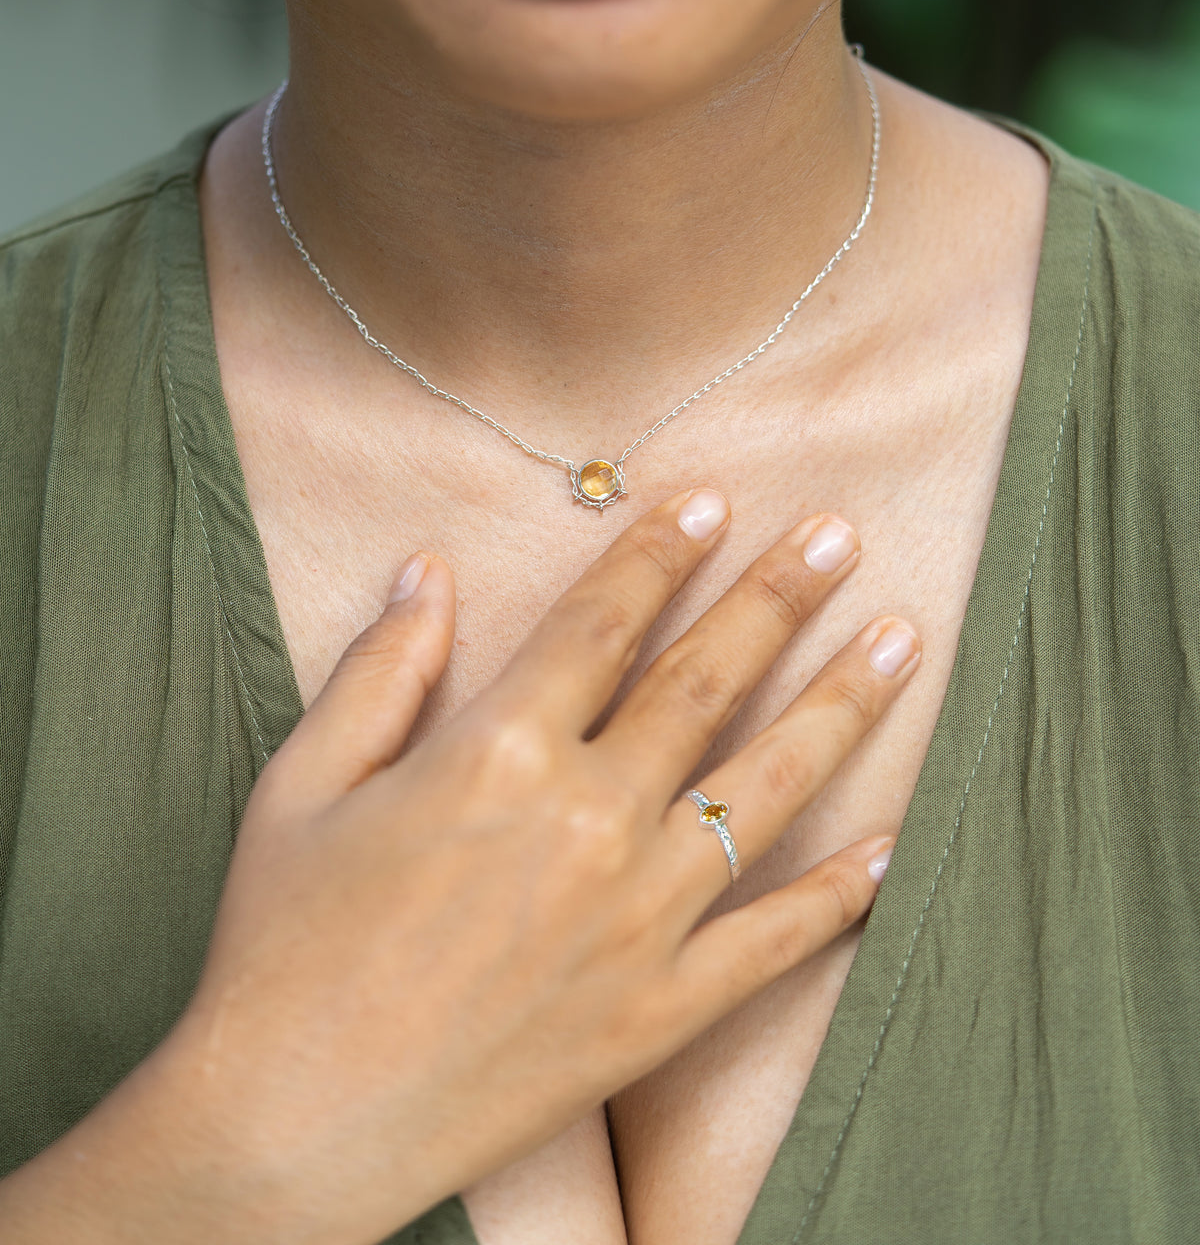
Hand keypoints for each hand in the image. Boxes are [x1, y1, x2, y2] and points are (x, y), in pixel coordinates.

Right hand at [0, 491, 917, 1244]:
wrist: (295, 1126)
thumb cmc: (282, 947)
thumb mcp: (303, 785)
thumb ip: (381, 669)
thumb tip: (428, 570)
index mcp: (496, 753)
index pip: (603, 623)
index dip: (660, 553)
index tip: (713, 502)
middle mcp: (588, 819)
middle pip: (705, 680)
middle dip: (779, 596)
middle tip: (841, 536)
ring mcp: (640, 918)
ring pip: (766, 785)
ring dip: (840, 703)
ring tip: (901, 639)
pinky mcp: (662, 1008)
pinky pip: (775, 938)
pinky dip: (839, 892)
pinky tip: (889, 844)